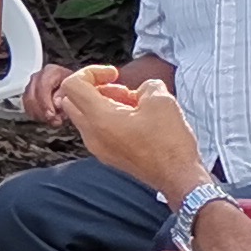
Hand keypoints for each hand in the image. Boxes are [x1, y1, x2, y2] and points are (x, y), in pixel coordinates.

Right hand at [21, 61, 74, 125]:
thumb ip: (64, 94)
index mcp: (50, 72)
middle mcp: (37, 78)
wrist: (69, 86)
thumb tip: (56, 103)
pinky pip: (27, 107)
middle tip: (53, 120)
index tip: (51, 114)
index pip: (42, 86)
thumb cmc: (72, 86)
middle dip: (42, 111)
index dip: (45, 102)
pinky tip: (46, 119)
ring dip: (39, 115)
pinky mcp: (28, 96)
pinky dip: (36, 115)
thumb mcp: (73, 87)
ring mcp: (30, 86)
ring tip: (53, 121)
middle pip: (32, 95)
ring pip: (28, 103)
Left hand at [68, 69, 208, 198]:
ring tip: (134, 105)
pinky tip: (135, 120)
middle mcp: (91, 135)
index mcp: (99, 119)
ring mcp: (97, 147)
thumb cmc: (170, 144)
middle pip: (72, 100)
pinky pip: (96, 130)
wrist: (178, 178)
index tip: (114, 75)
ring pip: (84, 115)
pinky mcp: (107, 155)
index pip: (72, 85)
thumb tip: (141, 91)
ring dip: (103, 103)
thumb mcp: (162, 100)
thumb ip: (146, 86)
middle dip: (94, 88)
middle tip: (122, 90)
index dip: (91, 72)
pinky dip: (108, 118)